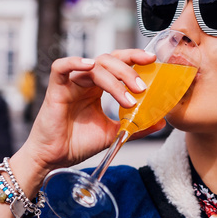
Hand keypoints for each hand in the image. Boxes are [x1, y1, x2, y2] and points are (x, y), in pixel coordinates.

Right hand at [20, 50, 166, 174]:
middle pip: (109, 61)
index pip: (118, 64)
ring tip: (129, 97)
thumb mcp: (113, 133)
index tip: (152, 60)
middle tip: (142, 86)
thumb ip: (136, 127)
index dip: (134, 58)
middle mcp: (85, 81)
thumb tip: (161, 122)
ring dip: (114, 79)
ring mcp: (70, 83)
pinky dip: (74, 62)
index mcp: (98, 88)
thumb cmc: (77, 144)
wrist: (55, 159)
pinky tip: (89, 66)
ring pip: (94, 66)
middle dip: (128, 70)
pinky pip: (61, 67)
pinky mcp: (56, 89)